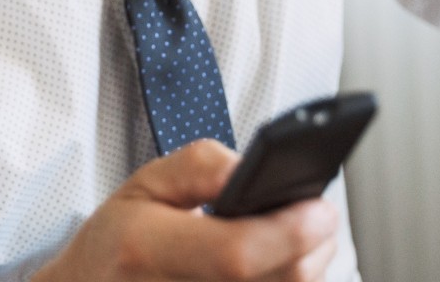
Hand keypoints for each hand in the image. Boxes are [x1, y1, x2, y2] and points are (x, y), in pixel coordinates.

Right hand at [31, 139, 338, 281]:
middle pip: (281, 280)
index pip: (236, 254)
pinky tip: (276, 264)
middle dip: (314, 242)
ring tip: (291, 237)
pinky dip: (287, 279)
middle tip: (315, 213)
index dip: (288, 231)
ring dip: (307, 264)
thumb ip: (202, 168)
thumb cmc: (120, 242)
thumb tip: (253, 170)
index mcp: (146, 250)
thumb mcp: (146, 184)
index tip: (319, 206)